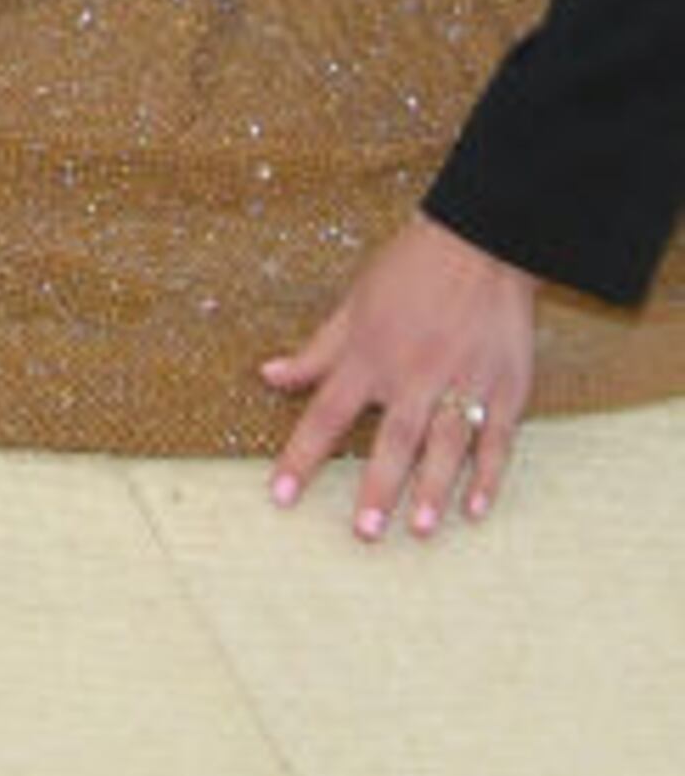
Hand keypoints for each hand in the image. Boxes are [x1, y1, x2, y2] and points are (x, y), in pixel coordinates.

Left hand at [262, 216, 535, 542]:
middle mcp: (415, 373)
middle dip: (377, 487)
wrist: (480, 242)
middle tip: (364, 533)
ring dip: (433, 489)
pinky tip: (476, 508)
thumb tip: (270, 376)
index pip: (326, 412)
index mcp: (371, 353)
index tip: (280, 496)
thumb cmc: (409, 272)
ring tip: (420, 529)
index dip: (301, 456)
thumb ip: (317, 350)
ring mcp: (463, 382)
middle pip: (393, 438)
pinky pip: (497, 440)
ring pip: (447, 445)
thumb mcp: (353, 304)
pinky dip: (489, 476)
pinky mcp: (506, 388)